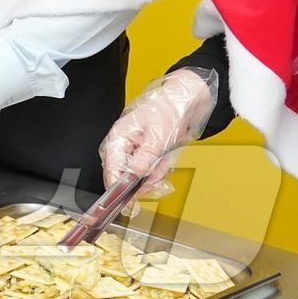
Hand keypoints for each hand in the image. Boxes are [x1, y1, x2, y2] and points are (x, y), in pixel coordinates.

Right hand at [100, 68, 218, 198]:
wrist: (185, 102)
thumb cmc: (167, 110)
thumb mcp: (157, 137)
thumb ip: (145, 158)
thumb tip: (134, 175)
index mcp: (120, 136)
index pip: (111, 164)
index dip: (115, 181)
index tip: (123, 197)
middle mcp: (126, 144)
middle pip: (125, 172)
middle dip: (141, 179)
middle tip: (153, 181)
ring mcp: (138, 149)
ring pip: (140, 173)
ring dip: (154, 174)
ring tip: (164, 162)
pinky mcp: (149, 152)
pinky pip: (151, 169)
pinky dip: (160, 170)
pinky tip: (165, 163)